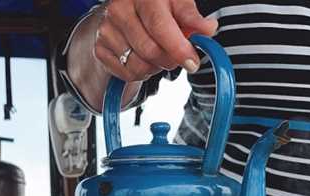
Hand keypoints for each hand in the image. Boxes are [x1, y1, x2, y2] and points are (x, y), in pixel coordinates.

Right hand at [93, 0, 217, 82]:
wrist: (127, 8)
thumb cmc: (156, 5)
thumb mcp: (176, 2)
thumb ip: (192, 17)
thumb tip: (208, 29)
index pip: (160, 27)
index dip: (179, 48)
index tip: (192, 62)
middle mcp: (119, 10)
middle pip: (149, 50)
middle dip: (169, 60)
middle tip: (177, 57)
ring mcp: (106, 30)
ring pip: (138, 66)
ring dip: (155, 68)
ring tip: (159, 56)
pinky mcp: (100, 48)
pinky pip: (126, 74)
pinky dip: (140, 73)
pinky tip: (144, 59)